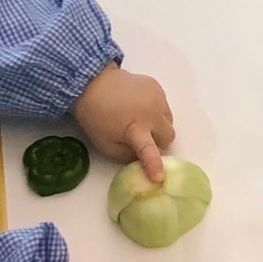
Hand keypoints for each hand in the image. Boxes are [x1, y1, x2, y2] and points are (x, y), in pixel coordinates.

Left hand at [74, 63, 173, 181]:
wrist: (93, 83)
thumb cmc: (96, 117)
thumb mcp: (105, 144)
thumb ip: (125, 156)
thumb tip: (142, 160)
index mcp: (136, 129)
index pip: (149, 150)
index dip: (154, 164)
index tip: (159, 177)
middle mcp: (152, 113)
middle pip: (169, 136)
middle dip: (160, 142)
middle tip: (145, 141)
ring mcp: (157, 98)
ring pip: (169, 120)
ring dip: (160, 126)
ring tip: (141, 121)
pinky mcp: (157, 87)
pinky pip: (164, 106)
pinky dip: (156, 111)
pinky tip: (139, 107)